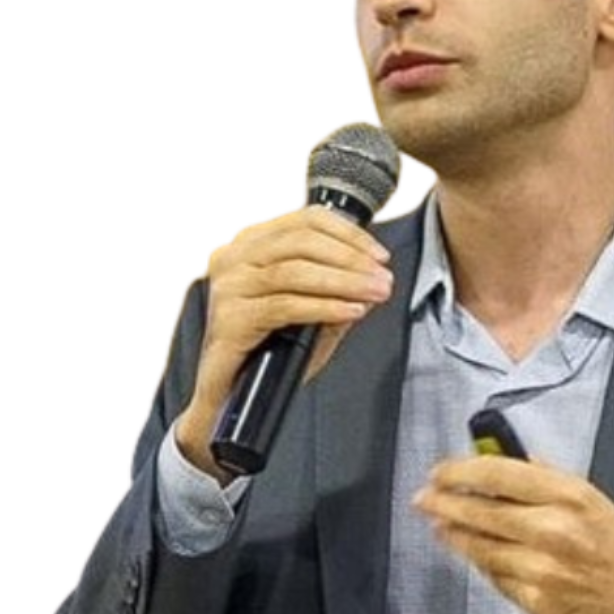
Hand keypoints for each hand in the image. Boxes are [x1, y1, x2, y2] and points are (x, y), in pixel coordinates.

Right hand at [176, 205, 392, 477]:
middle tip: (383, 278)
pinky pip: (286, 306)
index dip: (349, 233)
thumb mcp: (309, 310)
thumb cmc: (269, 348)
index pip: (305, 219)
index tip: (380, 255)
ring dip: (344, 281)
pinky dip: (325, 307)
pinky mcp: (230, 319)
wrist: (230, 394)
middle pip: (302, 240)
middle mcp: (235, 258)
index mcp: (253, 244)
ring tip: (375, 293)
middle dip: (351, 258)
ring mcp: (229, 287)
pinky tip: (351, 311)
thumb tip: (372, 274)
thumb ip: (334, 288)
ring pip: (295, 271)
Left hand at [413, 456, 613, 613]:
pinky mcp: (537, 602)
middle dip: (445, 503)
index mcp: (568, 494)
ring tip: (438, 525)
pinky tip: (469, 554)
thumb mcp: (592, 499)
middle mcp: (552, 529)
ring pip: (481, 548)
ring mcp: (542, 569)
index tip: (439, 472)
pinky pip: (496, 578)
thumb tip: (504, 460)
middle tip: (423, 498)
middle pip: (481, 511)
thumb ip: (548, 479)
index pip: (498, 473)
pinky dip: (481, 564)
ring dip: (454, 535)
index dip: (460, 471)